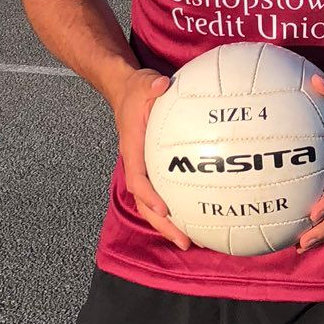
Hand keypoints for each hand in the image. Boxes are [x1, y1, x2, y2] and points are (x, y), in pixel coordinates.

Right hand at [110, 68, 191, 251]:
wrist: (124, 92)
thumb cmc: (136, 91)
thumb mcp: (143, 83)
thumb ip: (151, 85)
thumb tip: (162, 85)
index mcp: (132, 148)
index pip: (137, 177)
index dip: (149, 194)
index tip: (165, 208)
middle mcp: (136, 164)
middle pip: (145, 203)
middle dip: (163, 224)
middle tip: (184, 241)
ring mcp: (144, 169)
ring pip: (152, 203)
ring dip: (168, 224)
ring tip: (191, 241)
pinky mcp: (153, 168)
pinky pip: (163, 191)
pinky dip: (177, 207)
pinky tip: (198, 215)